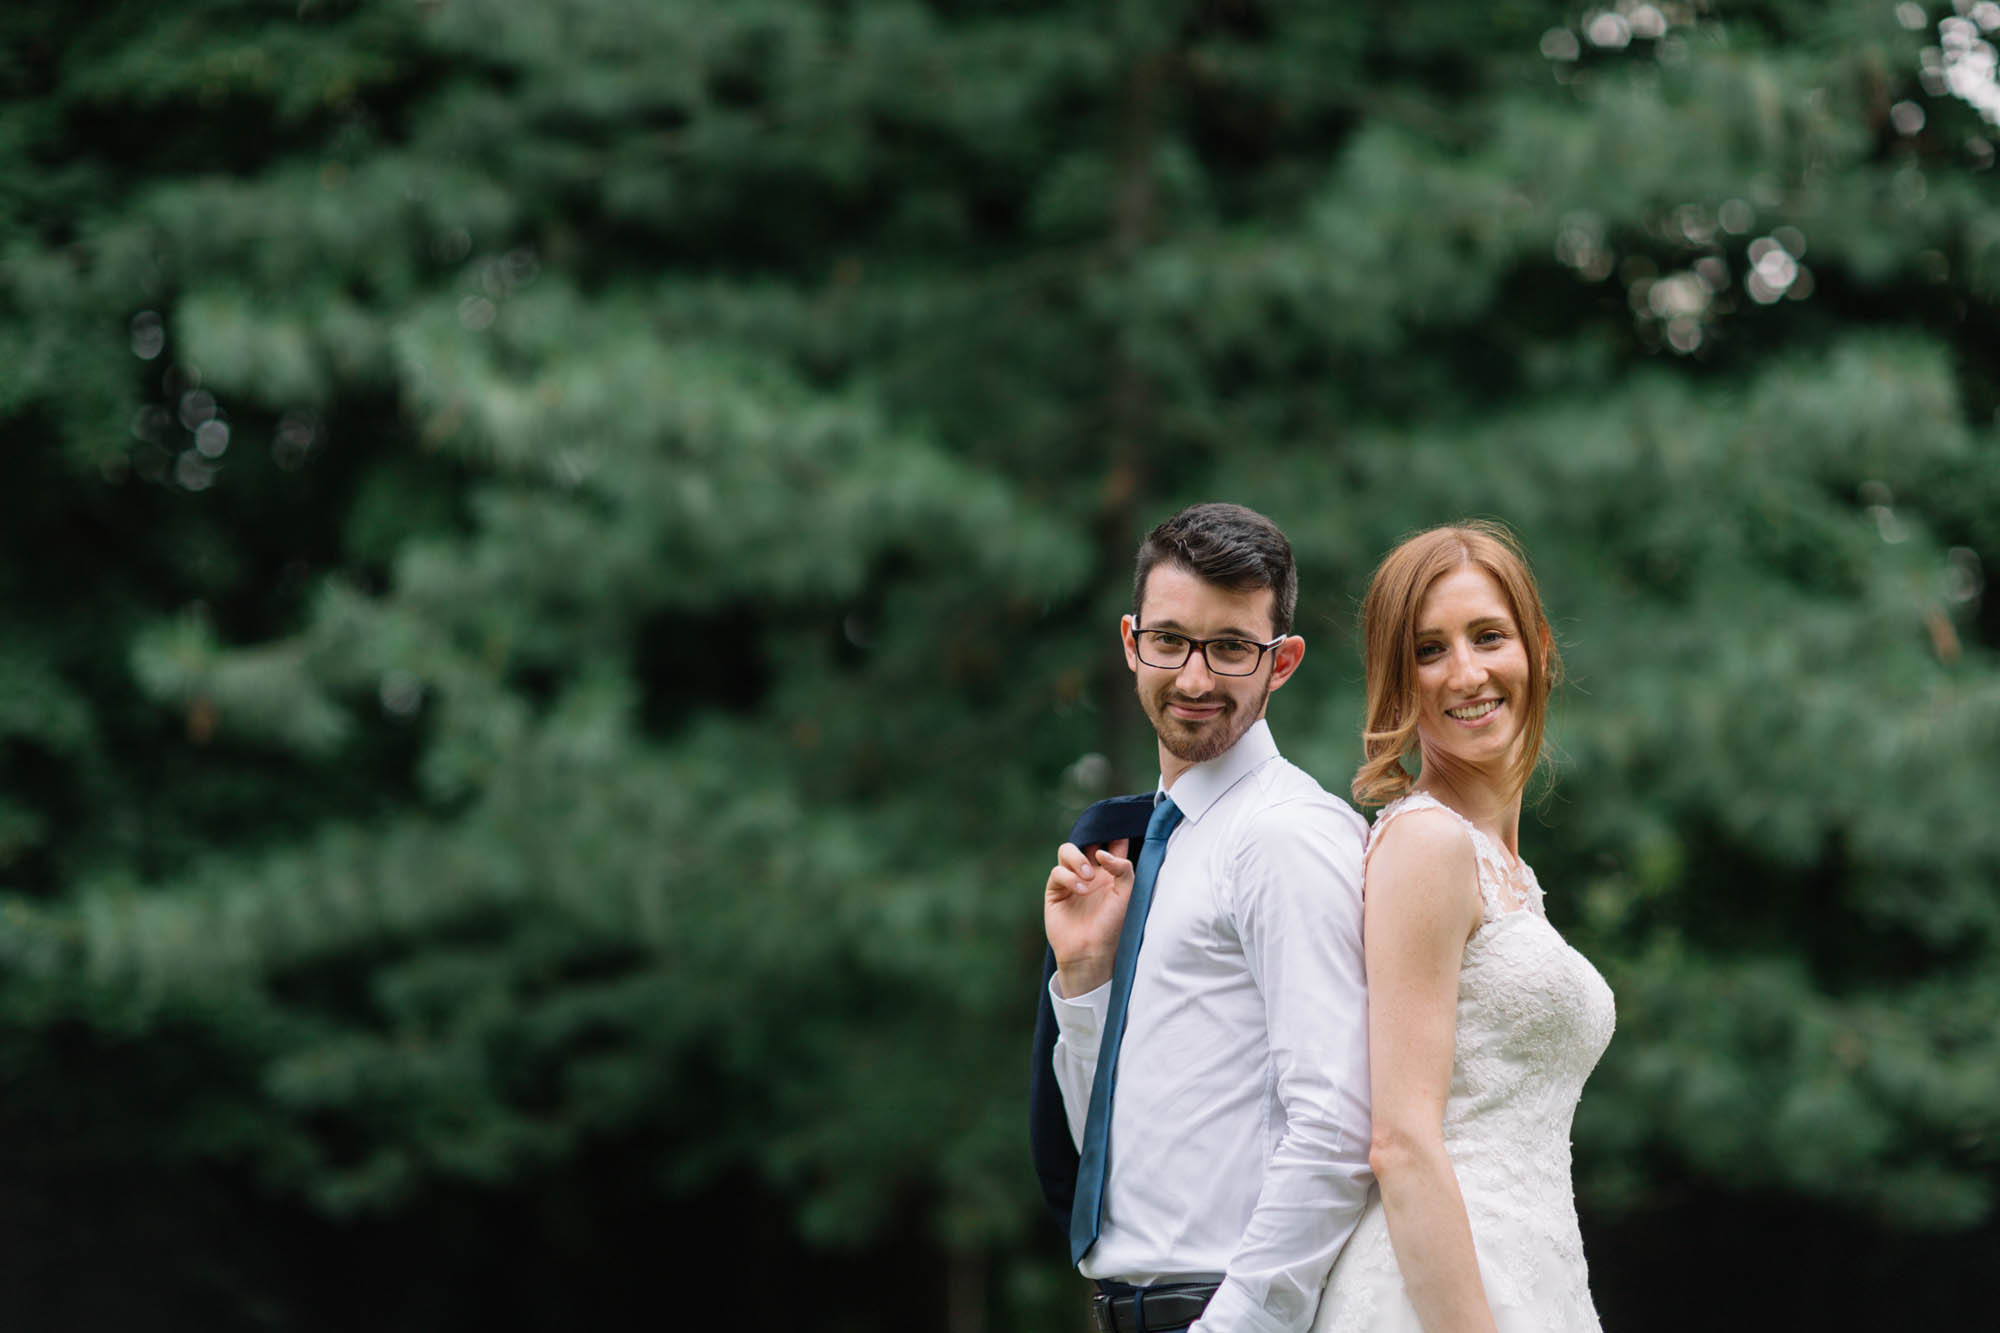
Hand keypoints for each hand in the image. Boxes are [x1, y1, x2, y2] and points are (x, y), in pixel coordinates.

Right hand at [1044, 837, 1133, 996]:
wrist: (1091, 951)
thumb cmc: (1113, 926)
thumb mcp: (1128, 894)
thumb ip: (1123, 868)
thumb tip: (1102, 852)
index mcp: (1111, 873)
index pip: (1113, 844)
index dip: (1114, 832)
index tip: (1118, 824)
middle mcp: (1091, 874)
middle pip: (1086, 841)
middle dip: (1090, 839)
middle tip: (1098, 853)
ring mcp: (1071, 881)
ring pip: (1067, 851)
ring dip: (1077, 859)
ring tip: (1087, 876)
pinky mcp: (1055, 891)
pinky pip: (1057, 872)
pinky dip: (1069, 876)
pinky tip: (1080, 889)